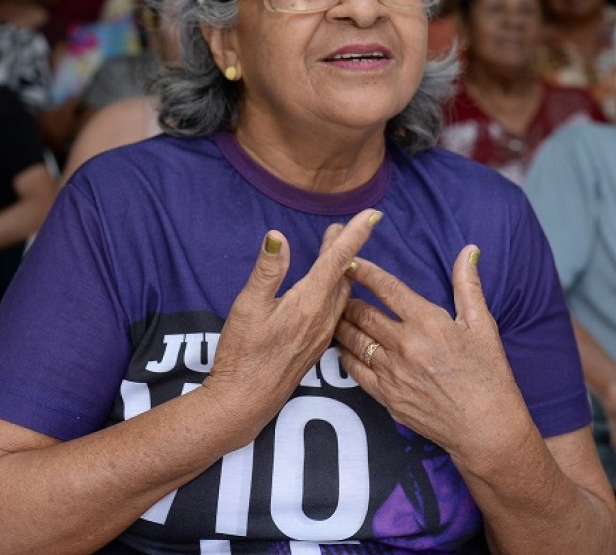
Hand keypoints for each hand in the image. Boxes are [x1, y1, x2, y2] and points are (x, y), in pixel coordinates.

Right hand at [202, 211, 379, 426]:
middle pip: (342, 275)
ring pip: (341, 293)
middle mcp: (323, 318)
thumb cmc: (242, 353)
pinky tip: (330, 290)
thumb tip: (278, 236)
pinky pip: (335, 309)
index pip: (338, 261)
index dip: (354, 235)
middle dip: (346, 248)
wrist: (245, 401)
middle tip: (348, 225)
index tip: (372, 214)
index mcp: (309, 303)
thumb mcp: (248, 306)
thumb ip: (267, 271)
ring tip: (338, 250)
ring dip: (342, 269)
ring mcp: (321, 334)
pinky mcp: (315, 345)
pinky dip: (336, 289)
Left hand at [335, 245, 531, 467]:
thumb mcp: (482, 326)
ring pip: (353, 340)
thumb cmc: (489, 375)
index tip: (350, 262)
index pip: (387, 288)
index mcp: (428, 323)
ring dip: (342, 324)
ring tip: (336, 314)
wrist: (487, 429)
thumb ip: (468, 286)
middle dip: (347, 298)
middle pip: (362, 313)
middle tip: (338, 289)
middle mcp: (404, 345)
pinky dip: (346, 355)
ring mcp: (392, 373)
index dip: (364, 271)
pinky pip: (354, 370)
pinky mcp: (386, 397)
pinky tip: (344, 347)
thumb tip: (468, 250)